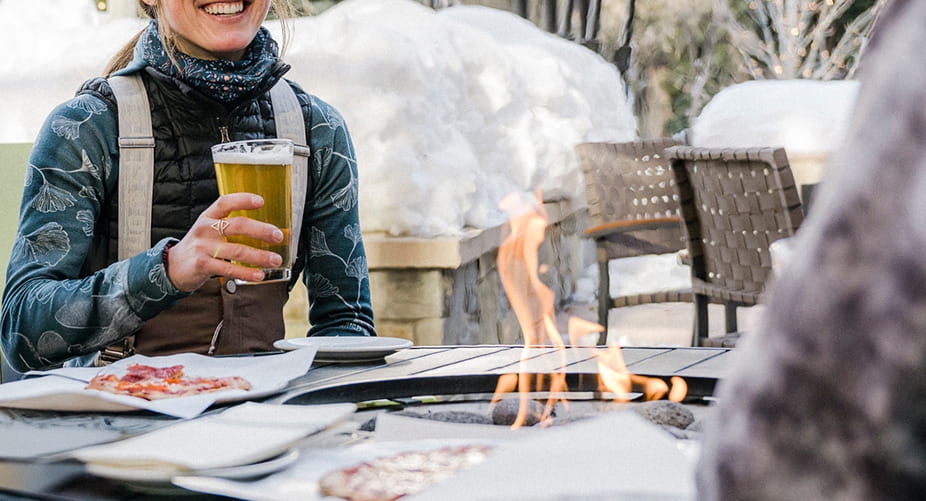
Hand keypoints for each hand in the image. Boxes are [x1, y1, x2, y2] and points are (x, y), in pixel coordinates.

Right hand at [164, 193, 284, 291]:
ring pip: (237, 250)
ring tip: (275, 259)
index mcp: (208, 216)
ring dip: (260, 256)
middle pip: (237, 225)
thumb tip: (266, 230)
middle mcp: (205, 229)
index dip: (243, 200)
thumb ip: (230, 226)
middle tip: (278, 236)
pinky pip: (229, 268)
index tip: (261, 201)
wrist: (174, 266)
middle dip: (261, 230)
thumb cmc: (200, 246)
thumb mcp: (209, 229)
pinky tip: (259, 275)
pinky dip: (246, 272)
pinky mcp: (202, 264)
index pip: (225, 202)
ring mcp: (203, 247)